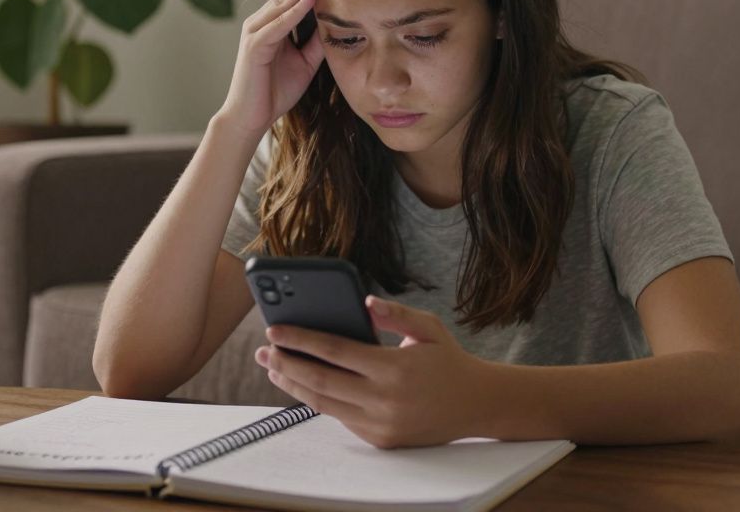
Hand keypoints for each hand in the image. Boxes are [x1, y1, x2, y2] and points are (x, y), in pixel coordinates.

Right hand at [215, 0, 323, 140]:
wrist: (251, 119)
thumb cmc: (274, 92)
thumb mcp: (304, 63)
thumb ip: (315, 43)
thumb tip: (335, 25)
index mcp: (270, 26)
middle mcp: (259, 24)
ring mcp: (254, 33)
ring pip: (282, 4)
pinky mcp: (254, 46)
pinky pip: (278, 25)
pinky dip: (294, 11)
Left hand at [254, 295, 502, 447]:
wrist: (475, 405)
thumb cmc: (448, 360)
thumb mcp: (429, 327)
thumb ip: (396, 313)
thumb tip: (364, 300)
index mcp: (393, 368)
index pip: (333, 351)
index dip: (300, 339)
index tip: (274, 330)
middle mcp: (383, 400)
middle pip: (319, 381)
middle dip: (285, 363)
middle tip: (263, 350)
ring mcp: (380, 424)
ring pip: (323, 404)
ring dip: (293, 385)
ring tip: (274, 368)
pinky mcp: (380, 440)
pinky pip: (340, 418)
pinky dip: (318, 400)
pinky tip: (302, 384)